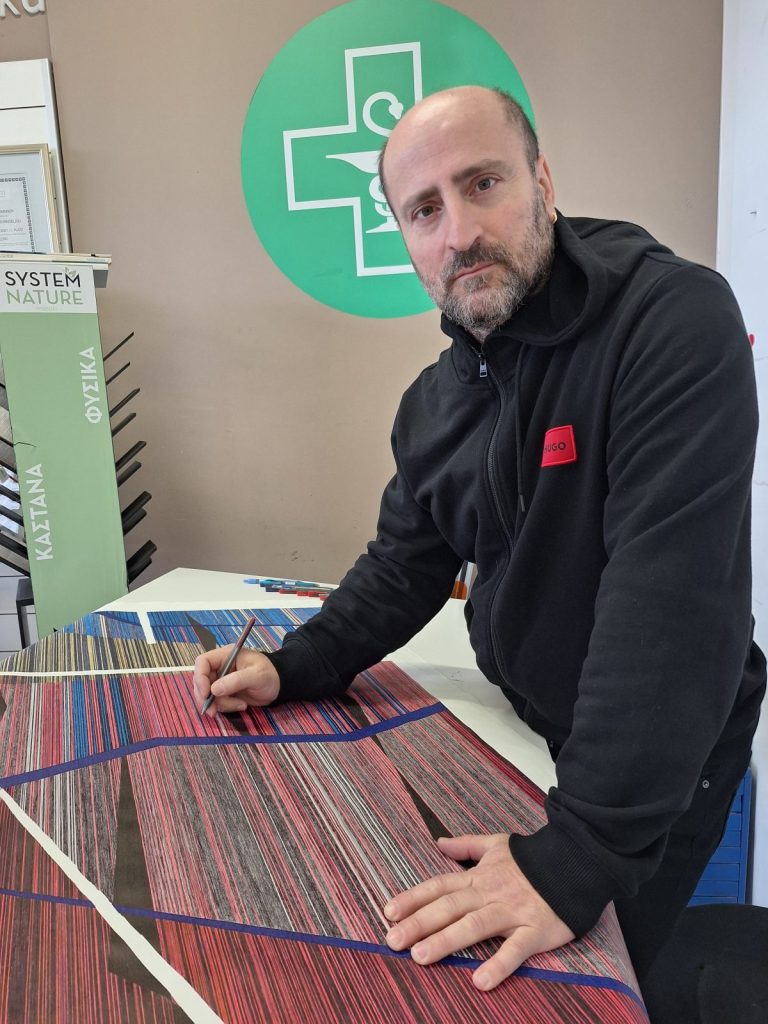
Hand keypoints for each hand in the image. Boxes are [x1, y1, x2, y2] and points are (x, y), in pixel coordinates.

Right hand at [193, 647, 279, 714]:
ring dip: (219, 704)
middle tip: (212, 711)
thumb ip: (236, 681)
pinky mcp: (225, 693)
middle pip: (201, 681)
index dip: (200, 677)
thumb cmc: (270, 674)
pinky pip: (217, 702)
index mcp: (226, 656)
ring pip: (208, 695)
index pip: (203, 662)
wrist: (279, 685)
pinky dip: (226, 707)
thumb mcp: (256, 675)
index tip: (206, 693)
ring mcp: (221, 681)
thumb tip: (214, 690)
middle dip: (205, 697)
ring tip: (240, 705)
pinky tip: (242, 705)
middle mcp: (220, 667)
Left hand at [383, 833, 574, 990]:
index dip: (413, 898)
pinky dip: (498, 965)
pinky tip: (479, 981)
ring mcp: (511, 912)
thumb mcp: (497, 844)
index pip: (439, 886)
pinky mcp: (535, 931)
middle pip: (449, 907)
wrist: (575, 863)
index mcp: (479, 877)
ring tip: (420, 957)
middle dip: (418, 924)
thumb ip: (467, 845)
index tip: (388, 913)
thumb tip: (439, 842)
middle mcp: (490, 894)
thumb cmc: (533, 859)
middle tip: (392, 941)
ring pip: (474, 926)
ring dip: (446, 941)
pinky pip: (515, 950)